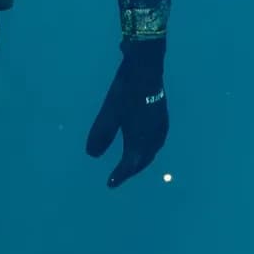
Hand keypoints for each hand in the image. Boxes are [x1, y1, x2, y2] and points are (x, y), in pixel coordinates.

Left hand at [86, 38, 167, 187]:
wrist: (146, 69)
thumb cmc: (125, 92)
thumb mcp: (108, 114)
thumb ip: (101, 135)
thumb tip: (92, 154)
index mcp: (142, 140)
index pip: (130, 164)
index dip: (120, 175)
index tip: (110, 184)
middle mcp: (155, 137)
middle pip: (143, 160)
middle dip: (131, 170)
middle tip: (118, 177)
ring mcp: (161, 127)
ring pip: (151, 151)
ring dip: (140, 160)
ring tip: (129, 164)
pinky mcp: (162, 118)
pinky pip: (155, 141)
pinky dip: (146, 149)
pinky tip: (141, 144)